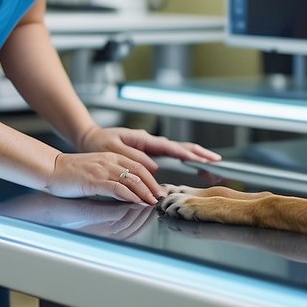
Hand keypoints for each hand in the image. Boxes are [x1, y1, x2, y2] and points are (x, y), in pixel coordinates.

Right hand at [46, 150, 161, 204]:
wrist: (50, 168)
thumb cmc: (70, 172)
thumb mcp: (95, 169)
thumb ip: (111, 176)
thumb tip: (127, 190)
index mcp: (110, 156)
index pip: (137, 165)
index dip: (150, 177)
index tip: (158, 188)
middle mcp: (109, 160)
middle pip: (139, 171)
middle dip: (152, 185)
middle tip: (160, 196)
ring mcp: (102, 169)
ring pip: (131, 179)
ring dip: (144, 192)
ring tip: (152, 201)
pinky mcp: (94, 180)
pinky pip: (117, 187)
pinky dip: (129, 195)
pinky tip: (136, 201)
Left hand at [76, 125, 222, 169]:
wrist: (90, 139)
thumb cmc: (99, 143)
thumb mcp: (114, 150)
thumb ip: (134, 158)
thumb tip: (154, 167)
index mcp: (144, 139)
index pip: (171, 147)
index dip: (188, 154)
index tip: (202, 159)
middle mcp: (150, 141)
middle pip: (180, 146)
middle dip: (199, 153)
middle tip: (217, 160)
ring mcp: (151, 146)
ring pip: (178, 150)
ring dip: (195, 155)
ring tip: (211, 163)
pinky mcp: (149, 151)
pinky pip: (171, 154)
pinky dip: (184, 158)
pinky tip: (193, 163)